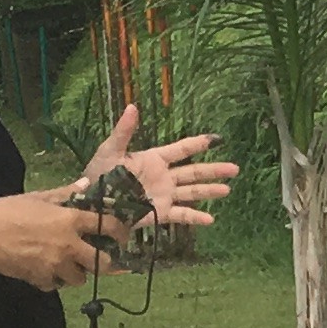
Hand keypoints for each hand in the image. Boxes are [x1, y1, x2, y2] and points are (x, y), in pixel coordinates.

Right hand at [0, 191, 115, 289]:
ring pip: (80, 279)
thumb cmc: (6, 210)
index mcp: (70, 221)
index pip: (108, 226)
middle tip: (98, 258)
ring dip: (77, 273)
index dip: (121, 232)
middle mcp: (69, 245)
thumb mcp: (37, 197)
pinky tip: (45, 270)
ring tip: (67, 264)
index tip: (122, 237)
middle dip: (104, 262)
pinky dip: (53, 281)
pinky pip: (55, 285)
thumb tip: (85, 184)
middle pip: (102, 263)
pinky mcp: (40, 280)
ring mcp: (55, 265)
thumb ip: (65, 193)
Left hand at [84, 103, 236, 233]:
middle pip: (193, 172)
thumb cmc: (98, 175)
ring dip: (209, 191)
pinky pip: (181, 215)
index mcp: (153, 159)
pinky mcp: (159, 213)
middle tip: (235, 169)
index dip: (198, 144)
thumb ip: (124, 131)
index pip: (180, 149)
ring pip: (192, 192)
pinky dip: (195, 218)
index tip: (217, 139)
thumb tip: (133, 107)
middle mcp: (163, 177)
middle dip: (214, 170)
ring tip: (227, 190)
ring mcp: (163, 195)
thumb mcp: (110, 151)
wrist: (91, 203)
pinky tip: (210, 220)